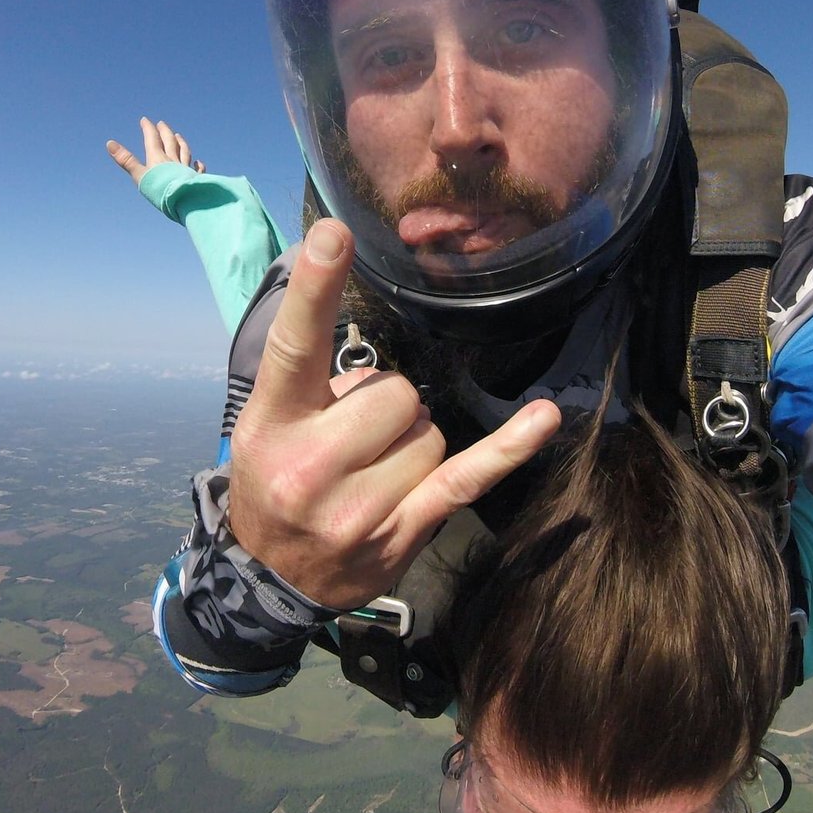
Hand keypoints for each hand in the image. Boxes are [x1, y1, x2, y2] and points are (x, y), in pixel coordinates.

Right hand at [105, 117, 205, 185]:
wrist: (182, 199)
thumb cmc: (158, 189)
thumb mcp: (138, 174)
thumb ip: (126, 160)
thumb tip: (109, 143)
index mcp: (158, 158)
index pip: (152, 138)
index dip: (148, 128)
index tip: (145, 120)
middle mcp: (173, 160)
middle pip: (170, 141)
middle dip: (165, 131)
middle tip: (161, 123)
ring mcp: (185, 168)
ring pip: (184, 151)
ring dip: (181, 142)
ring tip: (178, 136)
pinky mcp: (194, 178)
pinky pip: (197, 169)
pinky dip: (197, 164)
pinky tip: (198, 162)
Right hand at [227, 219, 561, 609]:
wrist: (271, 577)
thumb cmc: (275, 478)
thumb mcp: (269, 423)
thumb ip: (313, 376)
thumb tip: (369, 348)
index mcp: (272, 423)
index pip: (295, 345)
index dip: (315, 288)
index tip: (334, 235)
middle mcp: (310, 465)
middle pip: (395, 391)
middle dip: (386, 406)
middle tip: (354, 438)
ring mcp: (358, 506)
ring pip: (430, 431)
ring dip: (412, 442)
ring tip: (371, 471)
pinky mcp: (402, 531)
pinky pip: (466, 476)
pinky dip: (508, 448)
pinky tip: (543, 418)